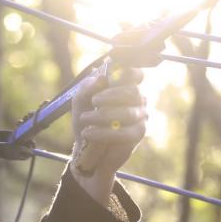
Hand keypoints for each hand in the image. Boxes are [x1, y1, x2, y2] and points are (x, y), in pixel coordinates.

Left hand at [70, 64, 146, 204]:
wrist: (85, 148)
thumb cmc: (86, 120)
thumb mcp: (80, 102)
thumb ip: (87, 88)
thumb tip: (100, 79)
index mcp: (125, 86)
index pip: (135, 74)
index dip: (126, 73)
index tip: (110, 78)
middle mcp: (137, 99)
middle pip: (133, 91)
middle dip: (111, 95)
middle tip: (94, 101)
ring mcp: (140, 116)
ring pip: (128, 113)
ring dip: (103, 115)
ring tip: (85, 119)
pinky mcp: (138, 134)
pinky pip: (125, 133)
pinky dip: (103, 133)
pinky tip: (88, 133)